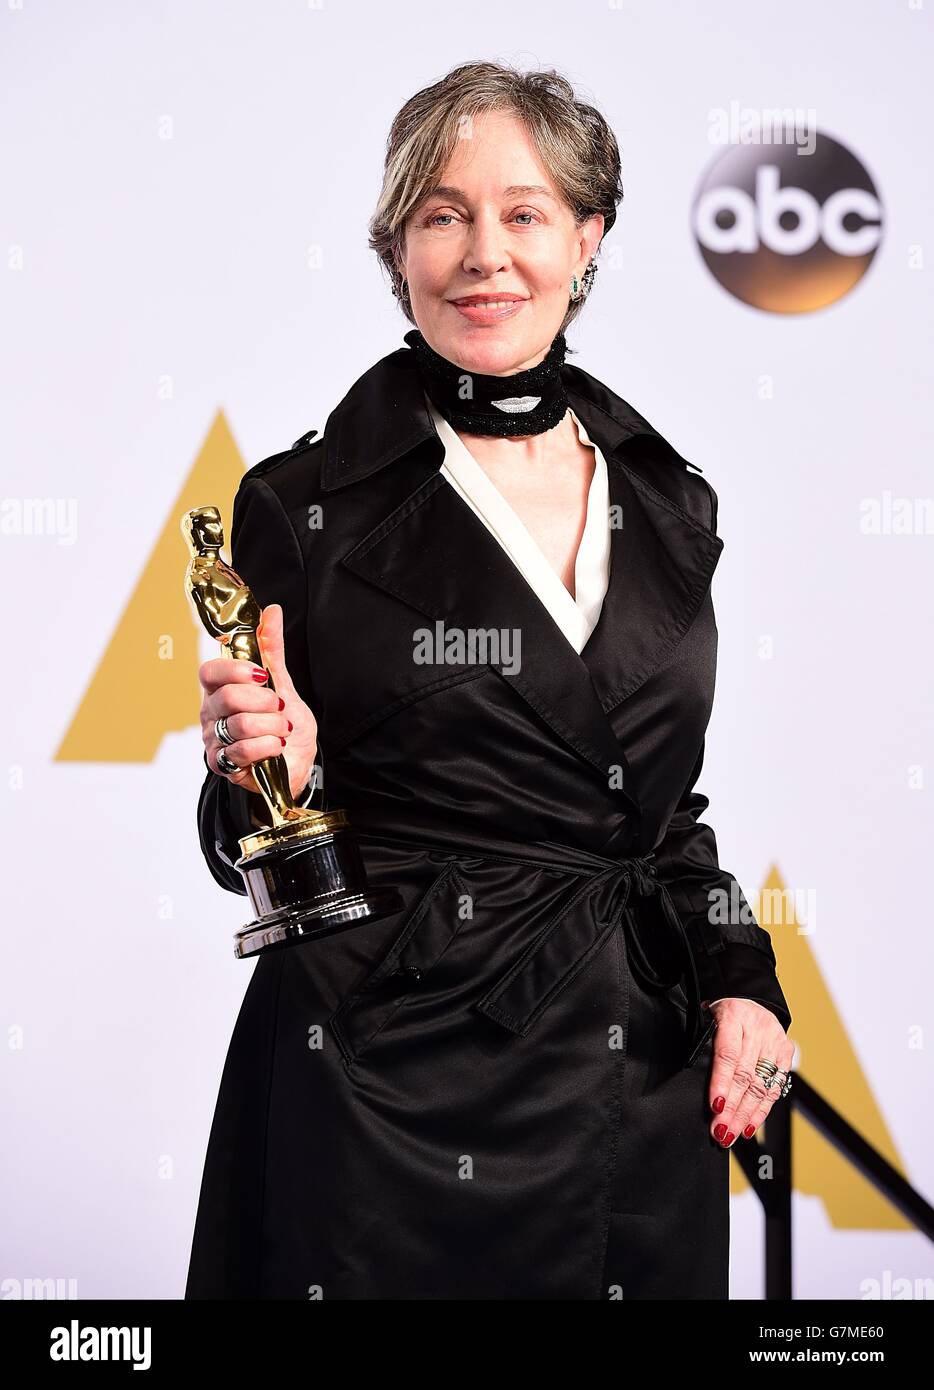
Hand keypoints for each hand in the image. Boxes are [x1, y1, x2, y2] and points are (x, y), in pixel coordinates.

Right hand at [199, 602, 317, 800]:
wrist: (298, 761)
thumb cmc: (284, 722)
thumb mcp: (282, 682)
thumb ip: (271, 649)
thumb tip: (272, 611)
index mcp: (220, 688)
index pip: (210, 672)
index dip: (235, 670)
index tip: (262, 674)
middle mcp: (211, 713)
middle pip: (227, 697)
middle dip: (264, 701)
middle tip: (280, 706)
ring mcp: (213, 739)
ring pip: (238, 725)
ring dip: (271, 726)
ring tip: (284, 729)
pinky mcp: (222, 765)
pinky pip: (241, 752)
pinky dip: (267, 747)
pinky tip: (277, 747)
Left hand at [706, 998, 794, 1146]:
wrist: (749, 993)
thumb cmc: (723, 1011)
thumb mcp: (708, 1018)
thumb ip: (706, 1045)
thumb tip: (700, 1086)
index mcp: (734, 1015)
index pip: (728, 1055)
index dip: (721, 1083)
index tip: (715, 1107)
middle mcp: (758, 1028)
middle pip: (745, 1076)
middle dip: (732, 1108)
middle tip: (720, 1131)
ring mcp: (775, 1040)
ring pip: (760, 1085)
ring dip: (745, 1115)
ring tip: (731, 1134)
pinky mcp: (786, 1052)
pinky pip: (775, 1087)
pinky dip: (761, 1110)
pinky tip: (749, 1126)